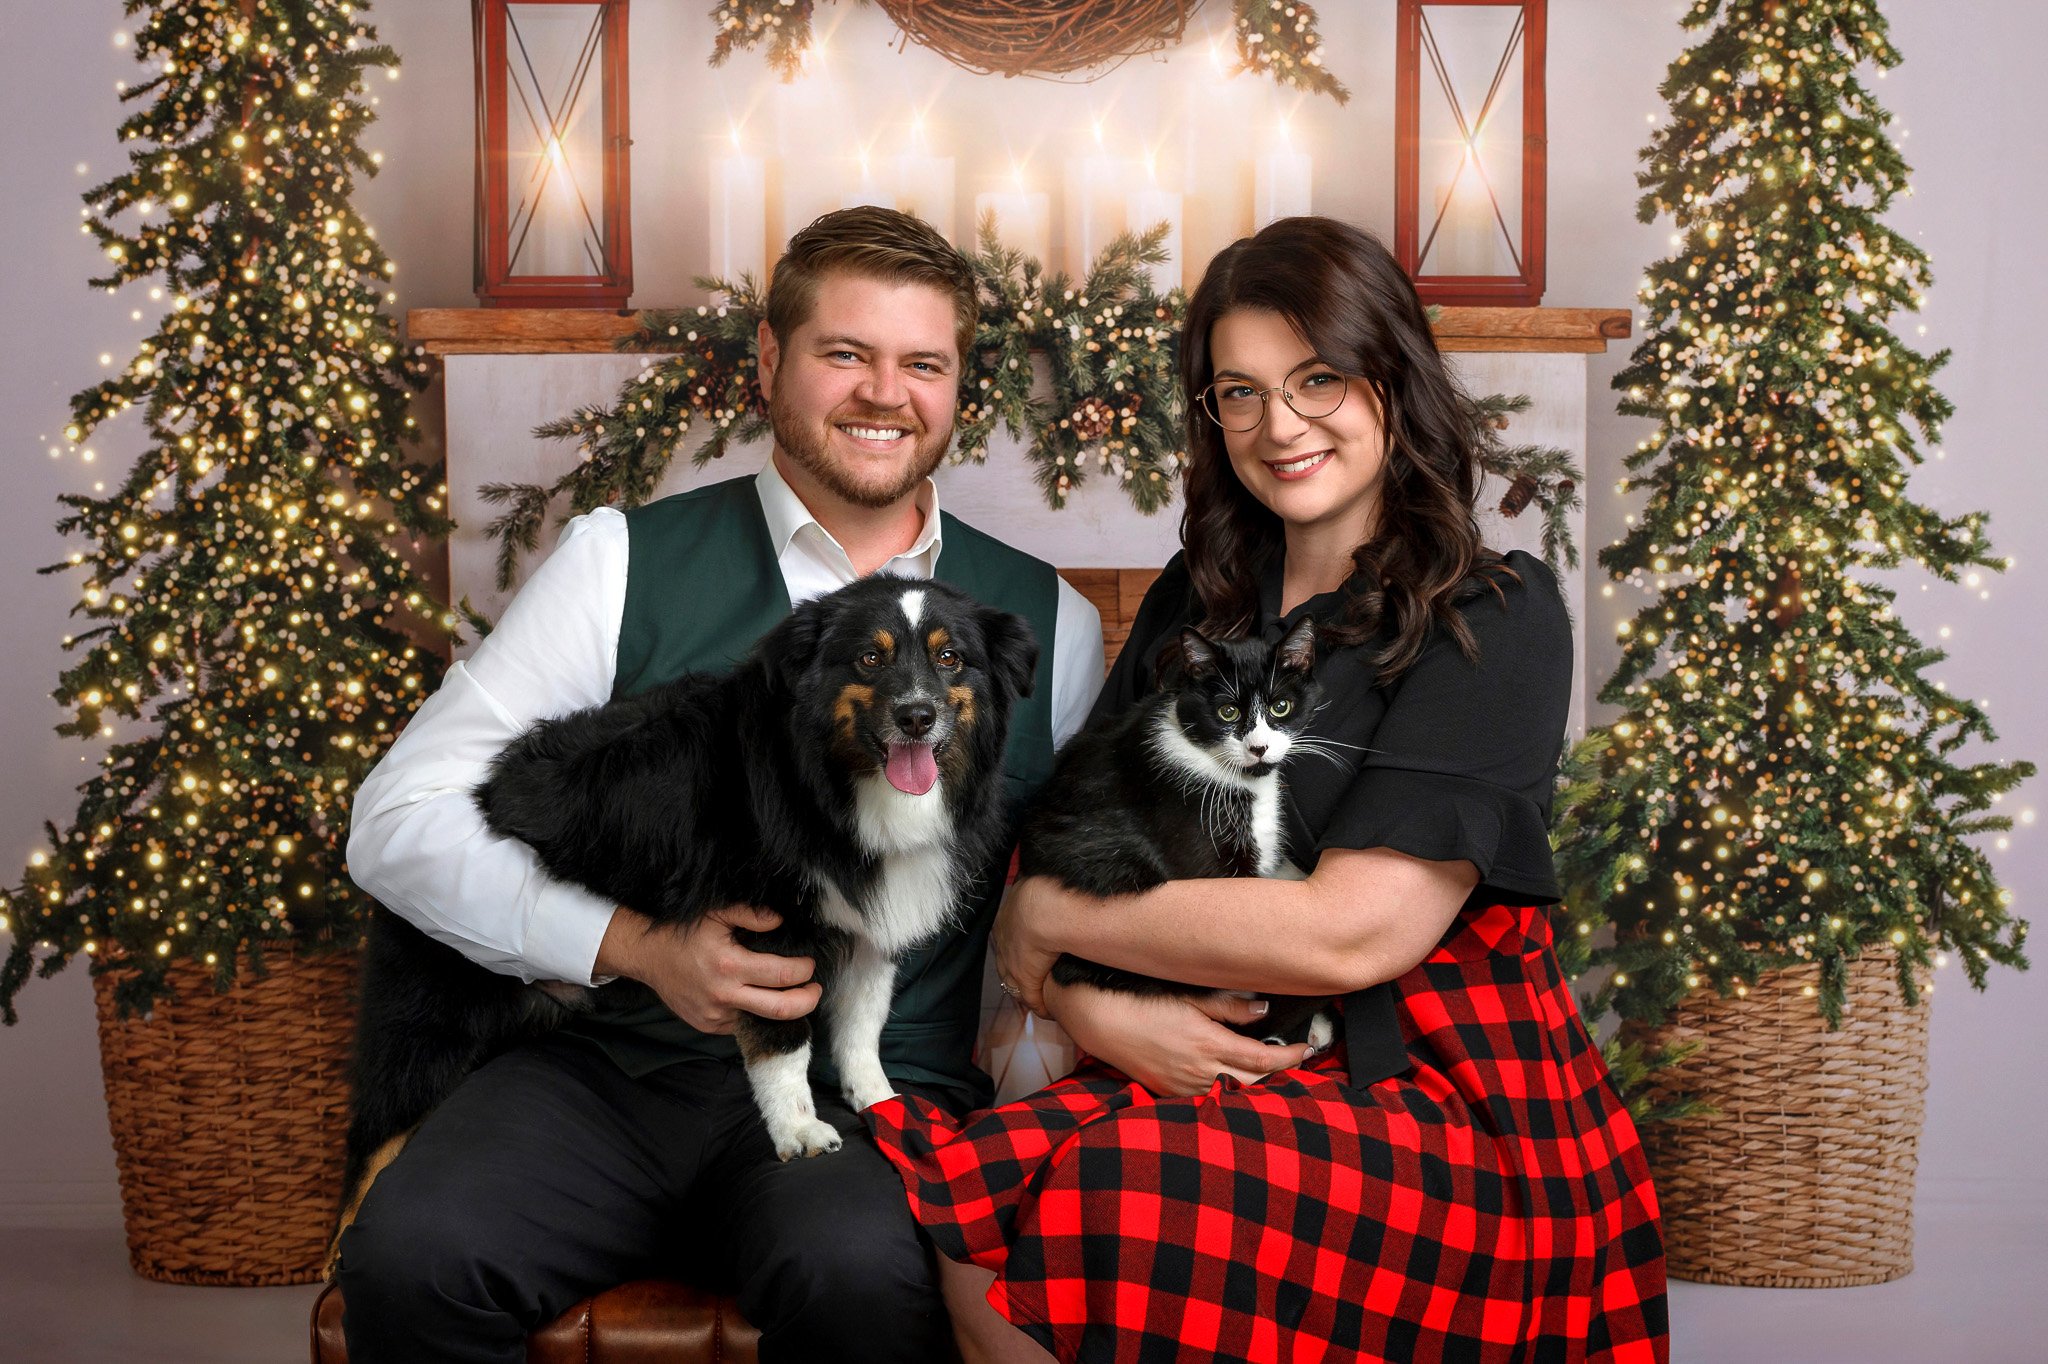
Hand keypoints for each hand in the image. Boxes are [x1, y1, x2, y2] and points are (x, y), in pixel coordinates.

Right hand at [596, 904, 820, 1034]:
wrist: (646, 956)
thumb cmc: (682, 932)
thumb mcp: (716, 913)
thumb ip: (752, 914)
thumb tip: (781, 921)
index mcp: (729, 965)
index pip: (781, 975)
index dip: (803, 970)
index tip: (809, 964)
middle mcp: (723, 995)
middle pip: (780, 1009)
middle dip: (807, 1001)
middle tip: (815, 990)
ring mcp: (715, 1015)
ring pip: (761, 1020)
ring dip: (781, 1010)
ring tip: (792, 995)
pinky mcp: (708, 1026)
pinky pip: (741, 1025)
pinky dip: (756, 1015)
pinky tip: (761, 1000)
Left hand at [991, 876, 1068, 1015]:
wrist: (1042, 909)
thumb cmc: (1042, 888)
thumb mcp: (1034, 882)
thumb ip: (1037, 883)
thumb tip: (1045, 873)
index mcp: (1004, 920)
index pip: (1006, 941)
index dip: (1014, 949)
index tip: (1023, 953)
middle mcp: (1003, 944)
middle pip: (1005, 966)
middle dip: (1013, 974)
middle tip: (1024, 983)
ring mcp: (1012, 963)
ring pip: (1015, 984)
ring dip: (1025, 992)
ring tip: (1036, 999)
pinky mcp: (1026, 979)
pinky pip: (1031, 998)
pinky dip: (1038, 1005)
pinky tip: (1046, 1011)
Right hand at [1044, 978, 1314, 1097]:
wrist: (1098, 1020)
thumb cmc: (1141, 1001)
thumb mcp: (1188, 996)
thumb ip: (1228, 1006)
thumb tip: (1263, 1011)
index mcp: (1207, 1043)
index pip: (1263, 1059)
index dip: (1290, 1057)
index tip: (1306, 1049)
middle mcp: (1199, 1070)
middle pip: (1254, 1084)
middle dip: (1279, 1075)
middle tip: (1293, 1060)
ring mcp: (1183, 1086)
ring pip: (1231, 1094)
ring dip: (1253, 1084)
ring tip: (1269, 1070)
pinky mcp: (1168, 1092)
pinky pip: (1206, 1097)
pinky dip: (1225, 1090)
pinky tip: (1230, 1078)